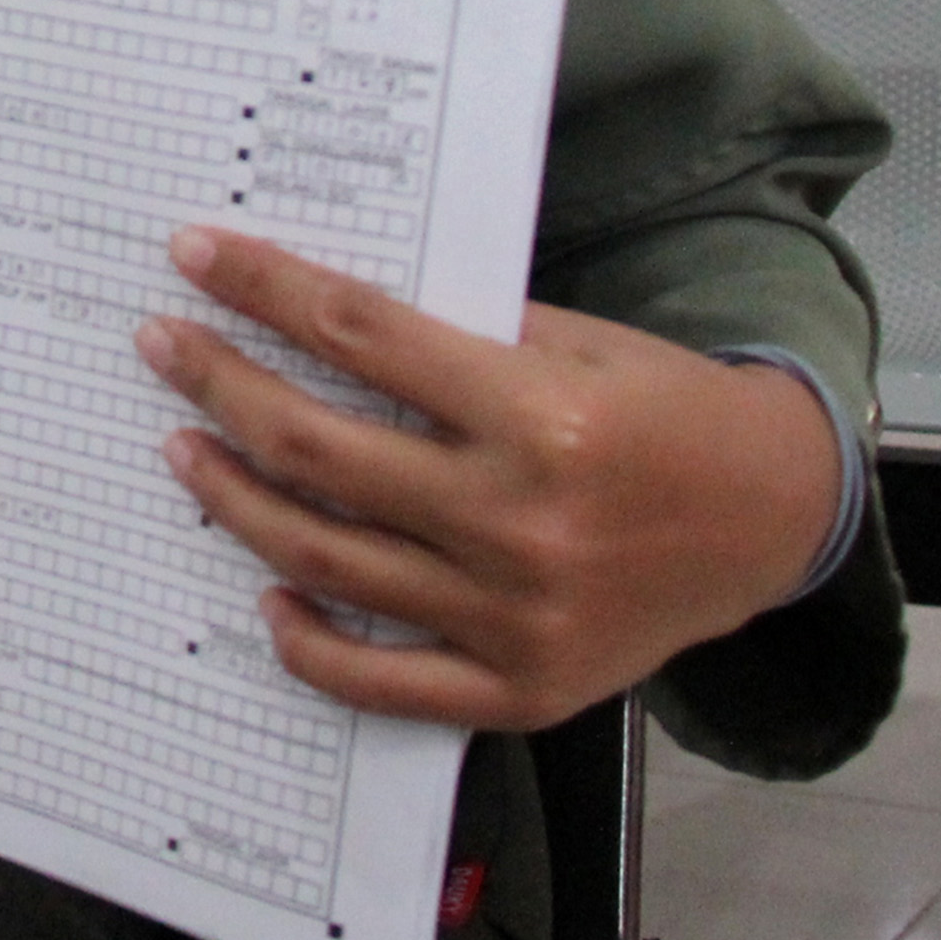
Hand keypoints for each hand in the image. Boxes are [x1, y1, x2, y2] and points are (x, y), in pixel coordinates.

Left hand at [139, 227, 843, 732]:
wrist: (776, 514)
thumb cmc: (665, 412)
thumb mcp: (575, 343)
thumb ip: (455, 340)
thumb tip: (313, 313)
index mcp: (537, 419)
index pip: (359, 337)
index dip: (265, 289)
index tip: (197, 253)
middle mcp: (518, 523)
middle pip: (316, 450)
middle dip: (219, 386)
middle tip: (164, 346)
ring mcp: (514, 616)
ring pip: (325, 557)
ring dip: (234, 498)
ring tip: (184, 447)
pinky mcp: (522, 686)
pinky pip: (381, 681)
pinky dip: (308, 644)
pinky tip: (267, 591)